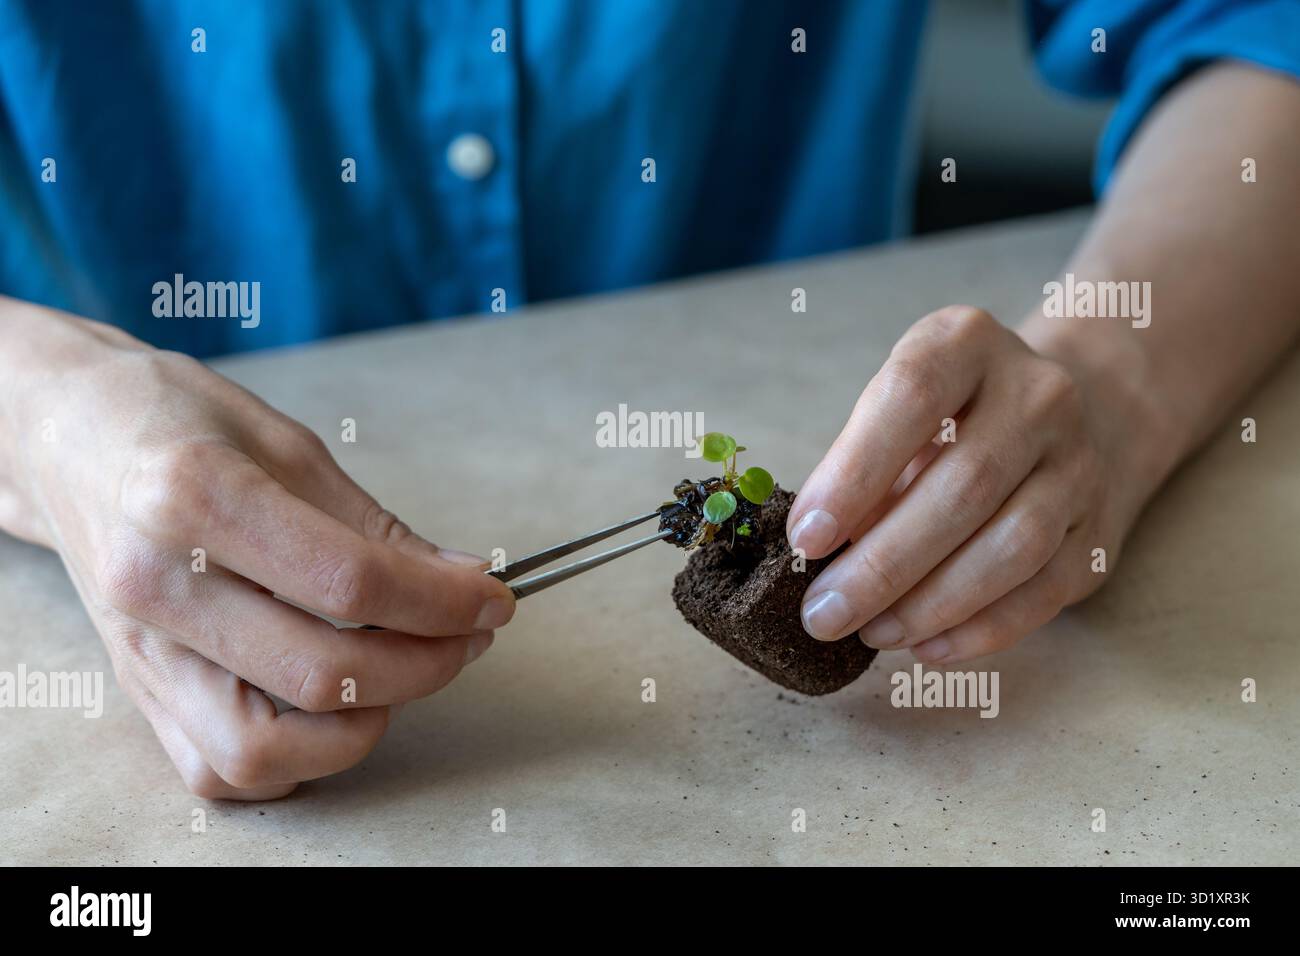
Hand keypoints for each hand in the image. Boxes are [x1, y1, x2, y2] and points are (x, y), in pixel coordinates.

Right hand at [1, 300, 513, 798]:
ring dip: (362, 723)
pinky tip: (335, 704)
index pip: (350, 581)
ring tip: (401, 670)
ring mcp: (140, 650)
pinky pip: (219, 769)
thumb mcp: (288, 443)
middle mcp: (156, 587)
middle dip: (428, 661)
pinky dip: (295, 757)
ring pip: (264, 748)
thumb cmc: (179, 423)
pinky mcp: (138, 690)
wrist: (72, 438)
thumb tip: (465, 581)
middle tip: (469, 631)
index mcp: (194, 498)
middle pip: (321, 672)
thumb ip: (376, 526)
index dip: (444, 601)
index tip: (494, 598)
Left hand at [787, 305, 1143, 664]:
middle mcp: (1038, 393)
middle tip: (823, 612)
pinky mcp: (1100, 527)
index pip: (910, 398)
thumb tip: (818, 554)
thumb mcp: (897, 409)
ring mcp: (1080, 461)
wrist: (1077, 411)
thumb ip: (861, 467)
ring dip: (931, 604)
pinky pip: (1044, 591)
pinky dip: (982, 630)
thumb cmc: (949, 418)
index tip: (805, 540)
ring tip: (870, 634)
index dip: (853, 474)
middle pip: (963, 487)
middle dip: (883, 564)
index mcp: (968, 343)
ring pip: (1013, 546)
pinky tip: (927, 649)